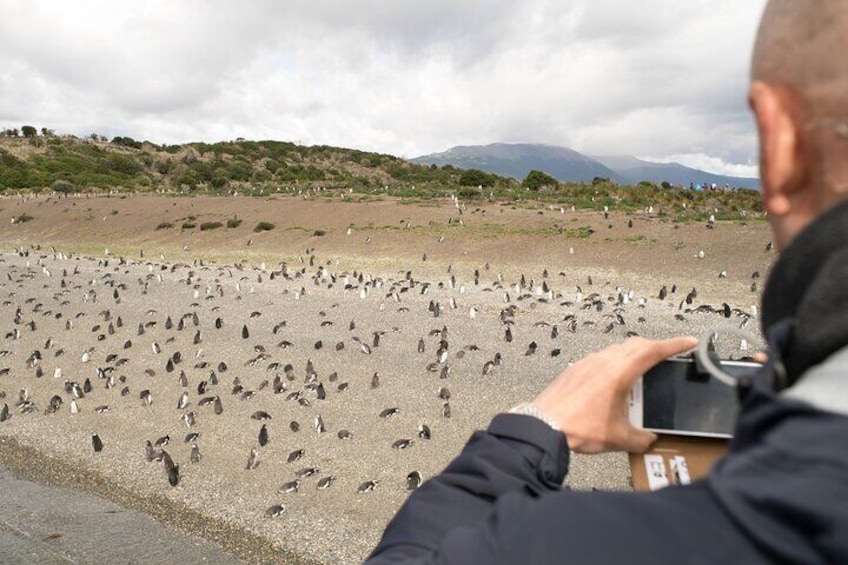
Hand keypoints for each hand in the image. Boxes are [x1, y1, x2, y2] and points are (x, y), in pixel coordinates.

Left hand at [533, 336, 697, 453]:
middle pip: (636, 344)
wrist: (543, 426)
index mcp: (620, 372)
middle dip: (655, 347)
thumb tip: (649, 439)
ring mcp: (587, 363)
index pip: (654, 350)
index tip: (689, 342)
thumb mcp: (619, 438)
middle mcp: (604, 361)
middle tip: (668, 354)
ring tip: (642, 370)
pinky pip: (600, 358)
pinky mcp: (575, 369)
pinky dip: (614, 363)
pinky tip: (613, 381)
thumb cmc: (578, 427)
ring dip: (633, 354)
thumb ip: (642, 438)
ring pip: (617, 349)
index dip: (675, 344)